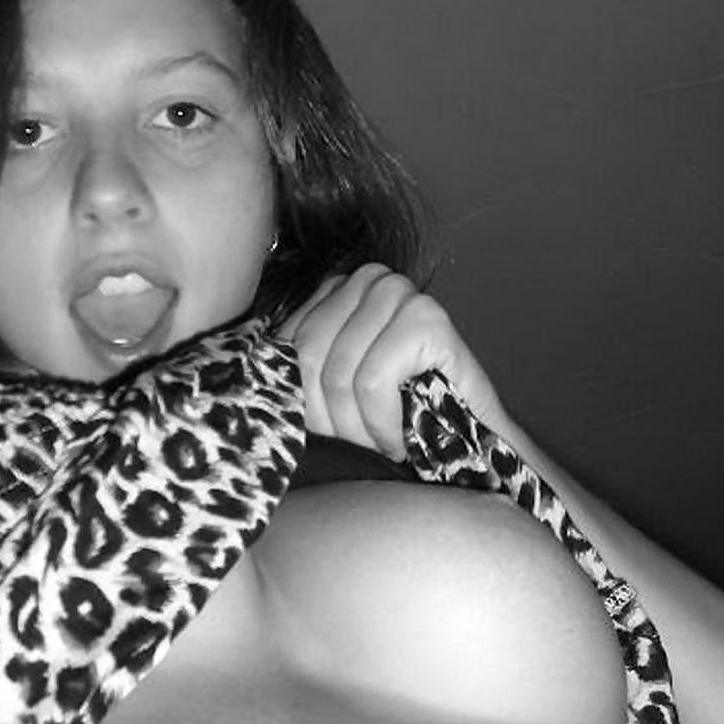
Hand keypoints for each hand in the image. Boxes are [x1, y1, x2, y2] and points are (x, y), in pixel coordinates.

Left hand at [279, 263, 501, 459]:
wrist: (474, 440)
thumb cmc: (398, 416)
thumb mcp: (333, 387)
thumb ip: (296, 369)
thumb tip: (249, 380)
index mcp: (337, 286)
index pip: (286, 344)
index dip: (302, 402)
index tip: (328, 431)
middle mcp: (368, 279)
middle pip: (308, 357)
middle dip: (329, 417)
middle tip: (359, 443)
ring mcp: (401, 293)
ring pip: (339, 373)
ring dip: (358, 427)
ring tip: (381, 442)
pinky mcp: (429, 320)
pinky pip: (373, 381)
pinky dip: (381, 424)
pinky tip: (399, 439)